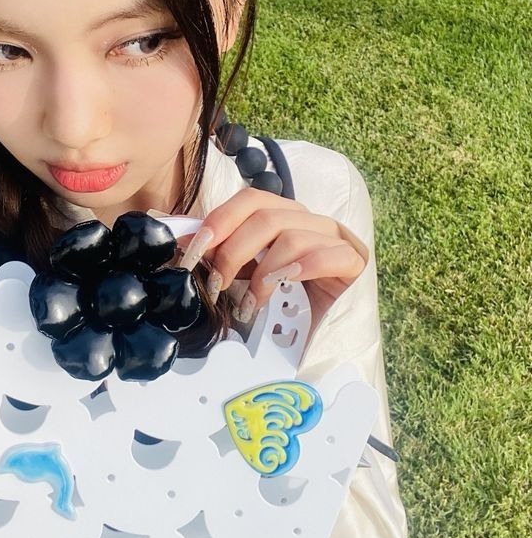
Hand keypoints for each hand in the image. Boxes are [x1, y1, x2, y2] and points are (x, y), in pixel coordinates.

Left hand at [176, 187, 367, 333]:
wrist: (330, 337)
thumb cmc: (286, 303)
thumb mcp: (248, 274)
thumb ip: (223, 253)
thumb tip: (183, 239)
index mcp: (286, 216)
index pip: (250, 200)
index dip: (220, 219)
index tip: (196, 249)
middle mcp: (311, 220)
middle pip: (266, 216)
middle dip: (233, 251)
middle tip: (218, 284)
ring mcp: (336, 238)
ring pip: (292, 237)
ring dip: (263, 272)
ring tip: (250, 303)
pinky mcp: (355, 261)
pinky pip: (328, 254)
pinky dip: (300, 269)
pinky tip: (284, 286)